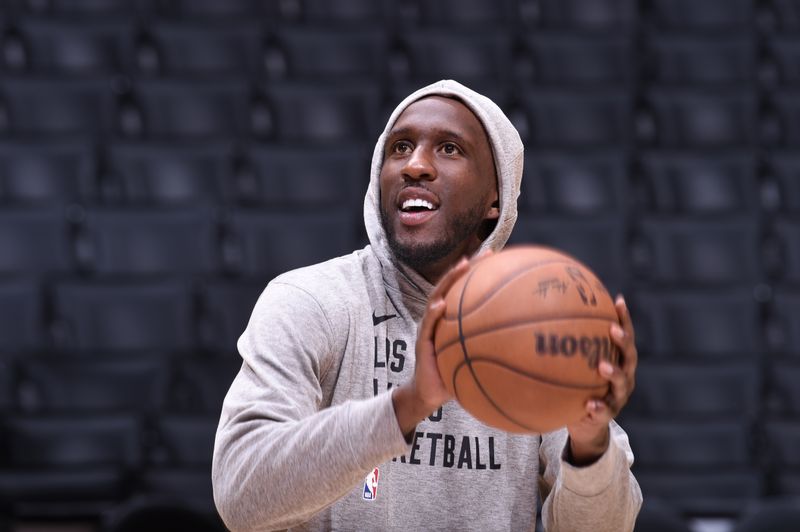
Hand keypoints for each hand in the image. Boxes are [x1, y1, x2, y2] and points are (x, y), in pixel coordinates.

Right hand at [393, 251, 492, 436]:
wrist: (430, 394)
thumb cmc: (455, 376)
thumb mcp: (477, 360)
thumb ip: (493, 349)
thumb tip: (524, 345)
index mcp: (452, 318)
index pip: (465, 289)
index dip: (479, 271)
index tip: (497, 255)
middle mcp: (440, 317)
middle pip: (453, 285)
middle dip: (468, 266)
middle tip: (486, 252)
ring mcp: (429, 326)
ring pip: (438, 296)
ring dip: (449, 280)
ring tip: (461, 266)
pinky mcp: (422, 340)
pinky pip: (427, 324)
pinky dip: (433, 313)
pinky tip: (441, 305)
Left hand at [566, 294, 637, 464]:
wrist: (586, 425)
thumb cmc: (578, 387)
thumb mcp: (575, 367)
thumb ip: (568, 347)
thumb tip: (541, 317)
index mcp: (618, 361)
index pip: (624, 336)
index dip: (624, 319)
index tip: (618, 300)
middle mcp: (624, 377)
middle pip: (630, 356)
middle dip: (623, 341)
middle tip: (612, 330)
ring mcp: (618, 396)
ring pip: (622, 383)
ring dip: (614, 373)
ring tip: (602, 366)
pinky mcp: (608, 416)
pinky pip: (605, 411)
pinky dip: (598, 407)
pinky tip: (590, 403)